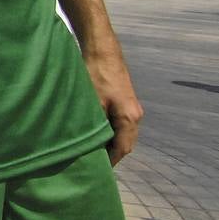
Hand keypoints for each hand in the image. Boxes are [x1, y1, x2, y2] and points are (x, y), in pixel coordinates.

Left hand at [83, 35, 143, 164]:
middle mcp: (135, 114)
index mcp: (129, 118)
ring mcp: (131, 106)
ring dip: (110, 142)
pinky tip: (95, 132)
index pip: (123, 148)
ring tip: (92, 150)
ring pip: (123, 132)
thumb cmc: (94, 74)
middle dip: (111, 154)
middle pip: (125, 142)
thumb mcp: (91, 102)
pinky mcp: (124, 99)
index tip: (97, 170)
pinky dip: (110, 130)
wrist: (101, 49)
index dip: (110, 161)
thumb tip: (85, 144)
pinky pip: (119, 122)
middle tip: (92, 163)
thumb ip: (93, 125)